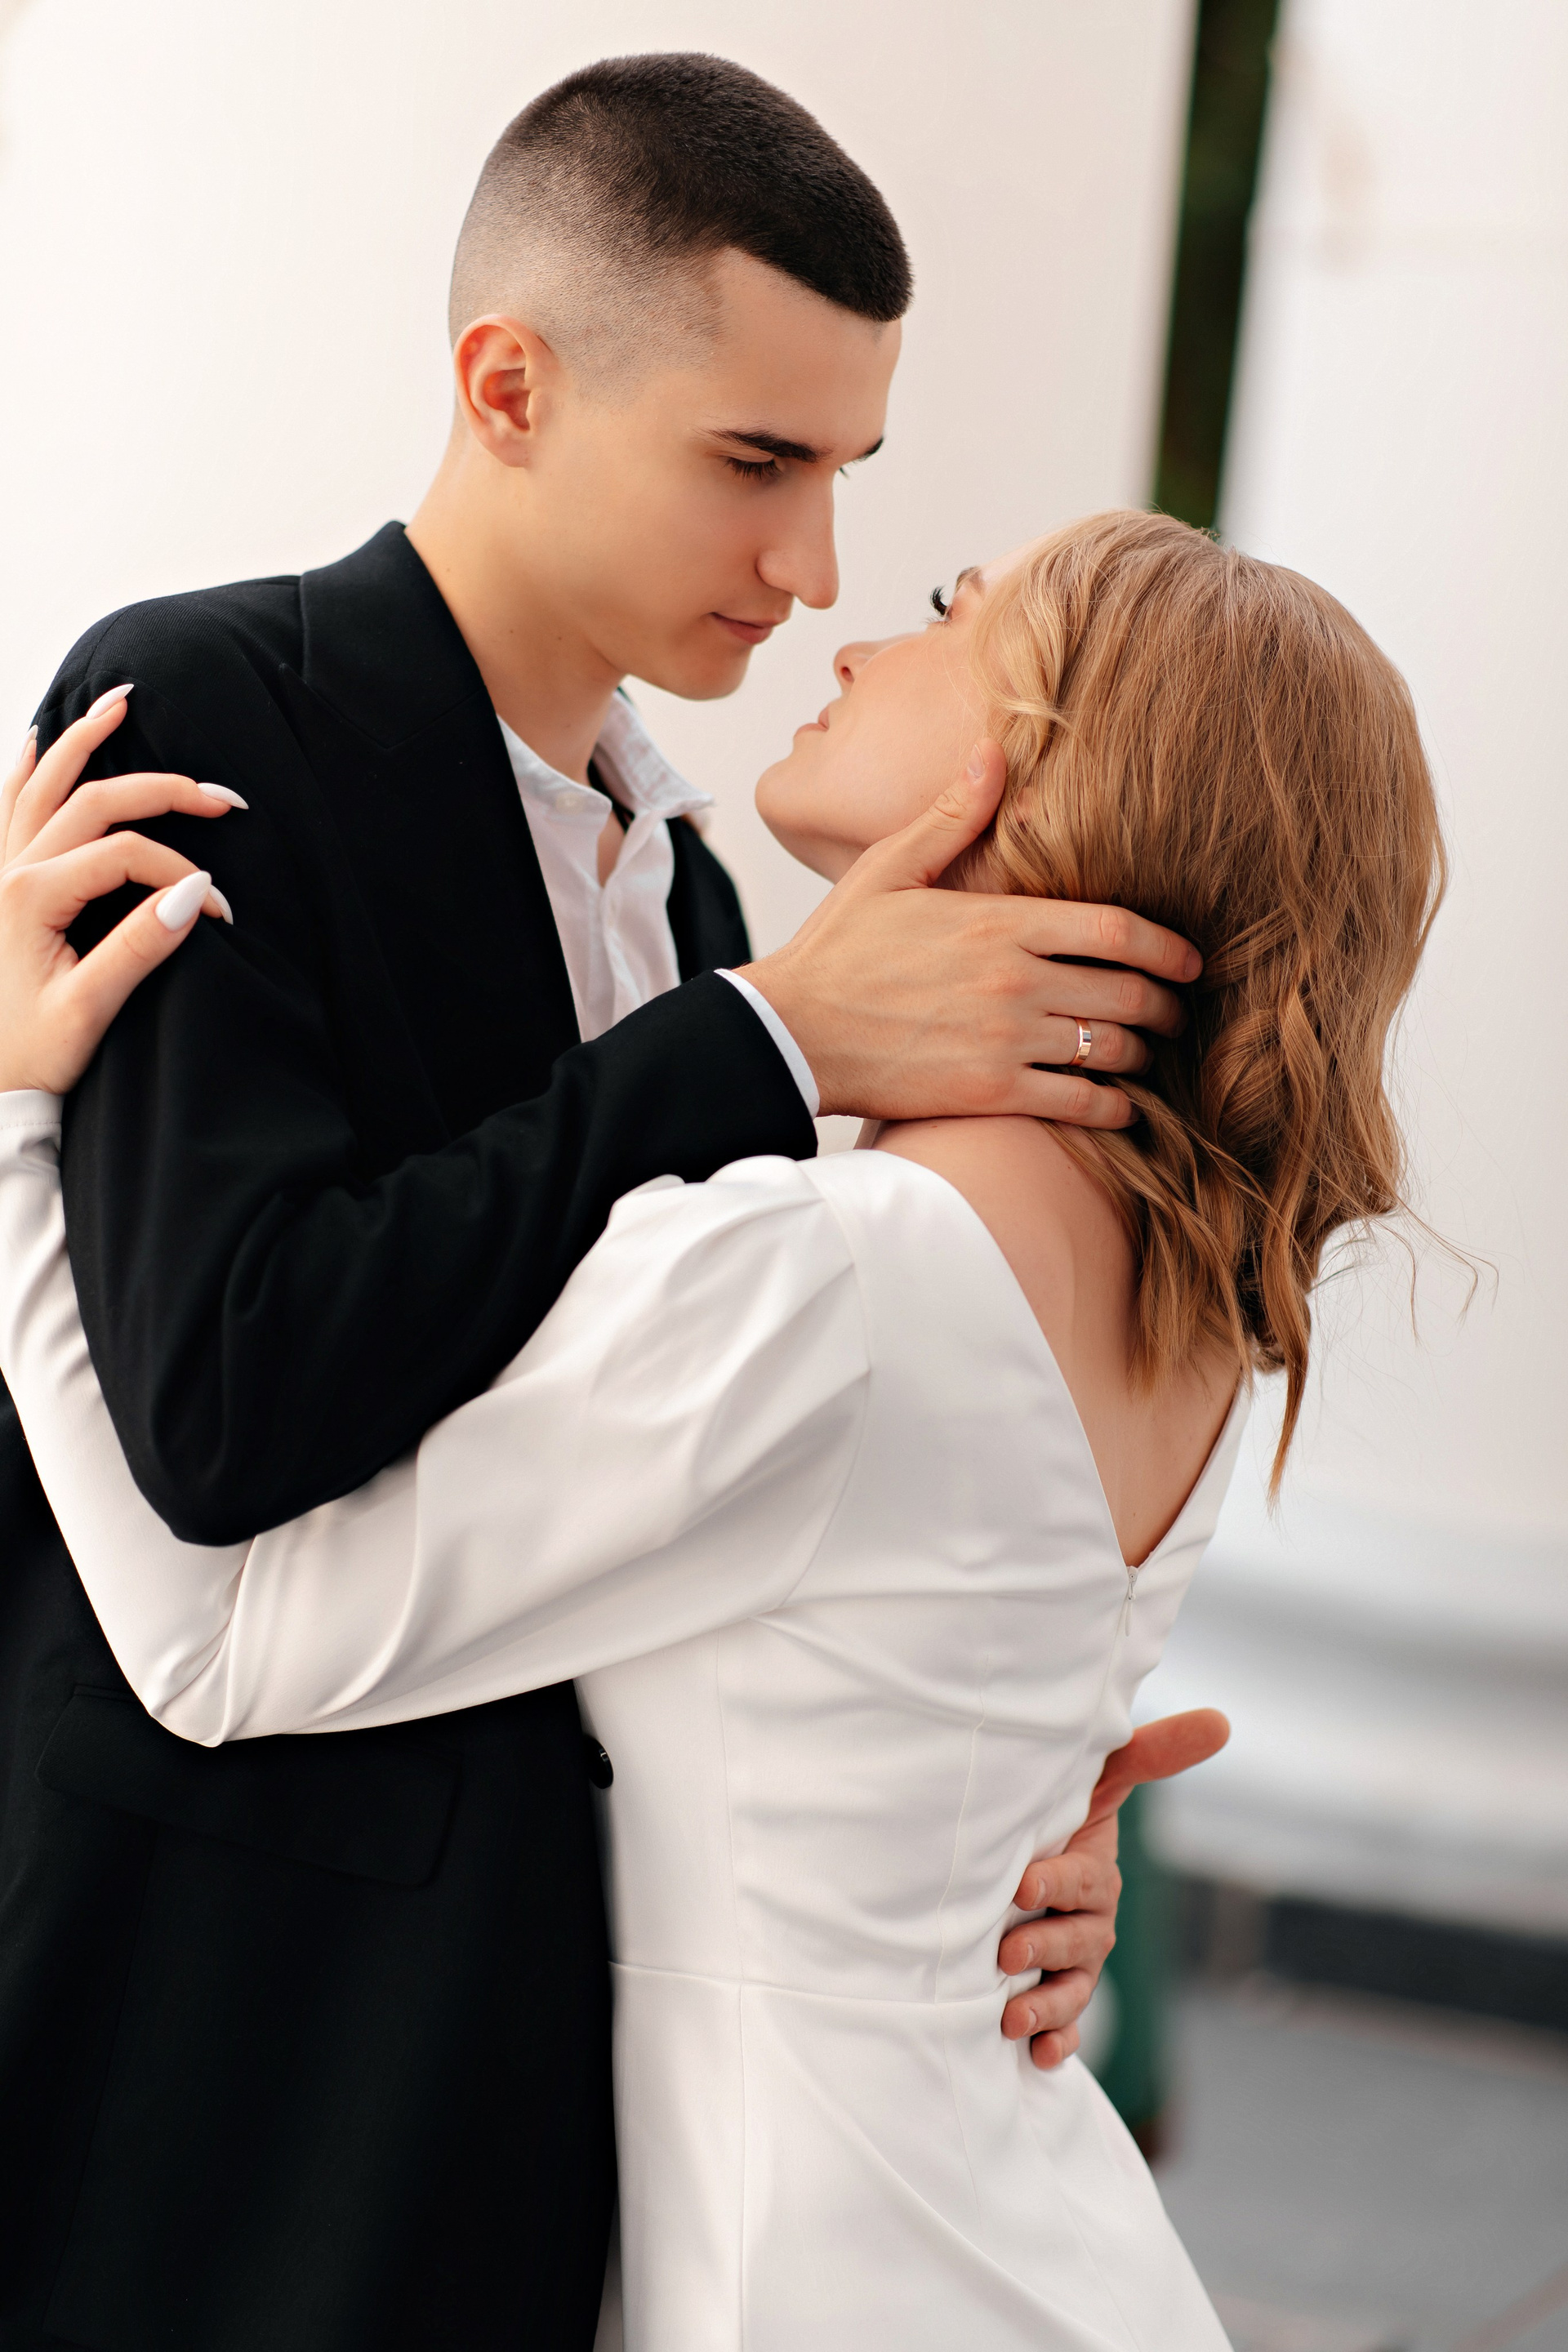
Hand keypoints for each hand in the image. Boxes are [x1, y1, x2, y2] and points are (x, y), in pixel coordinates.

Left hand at [0, 691, 239, 1094]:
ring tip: (118, 703)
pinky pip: (6, 808)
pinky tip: (34, 740)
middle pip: (92, 801)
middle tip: (219, 795)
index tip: (227, 914)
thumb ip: (141, 945)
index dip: (183, 877)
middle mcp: (7, 871)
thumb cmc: (28, 1055)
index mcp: (30, 895)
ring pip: (41, 785)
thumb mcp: (88, 1009)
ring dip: (81, 741)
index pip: (127, 856)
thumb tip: (198, 894)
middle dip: (161, 789)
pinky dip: (22, 770)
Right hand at [738, 741, 1200, 1125]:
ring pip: (1111, 1049)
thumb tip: (993, 751)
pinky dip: (1113, 1108)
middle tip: (1176, 1014)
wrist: (791, 1032)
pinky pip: (1079, 1102)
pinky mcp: (991, 1090)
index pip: (1116, 929)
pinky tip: (1121, 1106)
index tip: (1189, 961)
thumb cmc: (837, 950)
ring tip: (1148, 1055)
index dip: (1168, 948)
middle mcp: (1016, 980)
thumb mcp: (889, 868)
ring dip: (1143, 1055)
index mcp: (1000, 921)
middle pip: (1128, 993)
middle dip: (1165, 1007)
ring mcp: (1007, 1039)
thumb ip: (952, 816)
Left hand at [997, 1709, 1229, 2071]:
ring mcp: (1075, 1968)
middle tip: (1005, 1954)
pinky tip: (1036, 2058)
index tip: (1023, 1884)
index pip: (1083, 1881)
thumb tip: (1222, 1720)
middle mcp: (1091, 1926)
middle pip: (1077, 1942)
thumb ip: (1148, 1754)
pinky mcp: (1058, 2003)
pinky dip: (1054, 2047)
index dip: (1057, 1881)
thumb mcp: (1096, 1782)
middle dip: (1043, 1948)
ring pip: (1070, 1993)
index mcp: (1096, 1876)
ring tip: (1011, 2018)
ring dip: (1044, 2009)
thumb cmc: (1061, 1816)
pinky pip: (1066, 2032)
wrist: (1024, 1866)